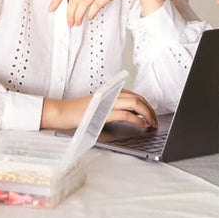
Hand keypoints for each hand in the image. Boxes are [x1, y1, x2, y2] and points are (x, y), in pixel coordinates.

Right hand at [40, 89, 156, 129]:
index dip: (146, 104)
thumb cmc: (77, 112)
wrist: (63, 112)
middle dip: (150, 109)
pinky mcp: (105, 112)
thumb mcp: (97, 107)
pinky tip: (142, 126)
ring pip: (135, 104)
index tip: (151, 114)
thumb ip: (111, 108)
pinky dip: (137, 120)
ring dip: (147, 114)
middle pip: (138, 98)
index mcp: (109, 92)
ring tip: (152, 123)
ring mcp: (108, 102)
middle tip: (155, 120)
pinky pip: (126, 115)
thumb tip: (128, 115)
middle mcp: (110, 94)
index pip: (133, 95)